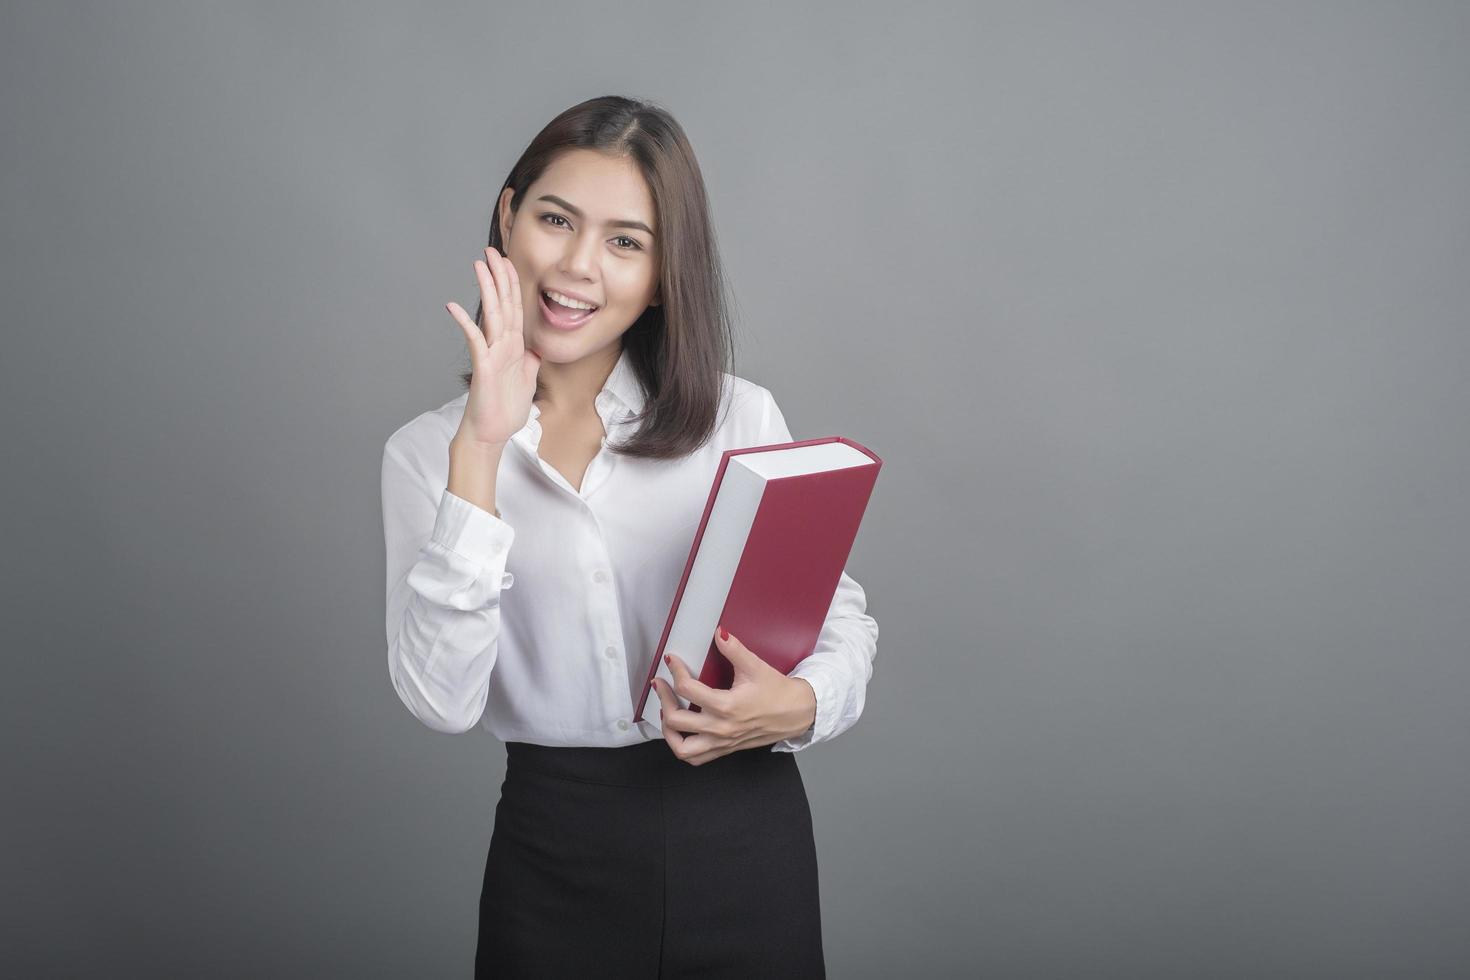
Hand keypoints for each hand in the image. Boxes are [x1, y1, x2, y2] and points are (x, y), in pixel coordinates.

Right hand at [445, 245, 541, 446]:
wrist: (492, 433)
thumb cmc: (506, 410)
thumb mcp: (527, 382)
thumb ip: (530, 362)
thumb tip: (536, 350)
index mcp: (514, 346)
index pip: (515, 308)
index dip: (513, 284)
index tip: (509, 261)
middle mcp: (502, 345)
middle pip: (502, 303)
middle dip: (499, 276)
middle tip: (491, 250)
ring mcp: (492, 353)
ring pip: (491, 315)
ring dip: (487, 289)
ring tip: (479, 265)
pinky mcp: (484, 366)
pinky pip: (475, 341)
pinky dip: (466, 323)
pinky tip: (454, 306)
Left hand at [650, 626, 817, 765]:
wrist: (797, 713)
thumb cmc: (778, 693)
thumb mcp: (756, 667)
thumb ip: (734, 649)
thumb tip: (719, 634)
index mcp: (727, 706)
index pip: (688, 689)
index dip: (675, 671)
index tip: (672, 661)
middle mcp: (721, 728)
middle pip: (677, 720)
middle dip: (664, 699)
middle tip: (662, 685)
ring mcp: (722, 742)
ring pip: (682, 748)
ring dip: (668, 731)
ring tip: (666, 712)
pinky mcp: (726, 748)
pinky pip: (696, 758)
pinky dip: (682, 748)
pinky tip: (680, 732)